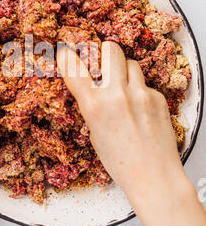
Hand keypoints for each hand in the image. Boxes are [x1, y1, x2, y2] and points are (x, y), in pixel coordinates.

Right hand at [57, 40, 184, 197]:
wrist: (154, 176)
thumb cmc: (121, 162)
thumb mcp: (94, 133)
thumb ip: (92, 106)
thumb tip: (92, 86)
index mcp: (94, 107)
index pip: (73, 68)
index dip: (67, 57)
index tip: (66, 53)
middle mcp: (117, 95)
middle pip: (110, 49)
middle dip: (105, 53)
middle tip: (105, 63)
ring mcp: (140, 94)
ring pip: (131, 63)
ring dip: (125, 72)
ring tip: (125, 89)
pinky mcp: (158, 97)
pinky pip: (145, 83)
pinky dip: (140, 91)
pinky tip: (140, 109)